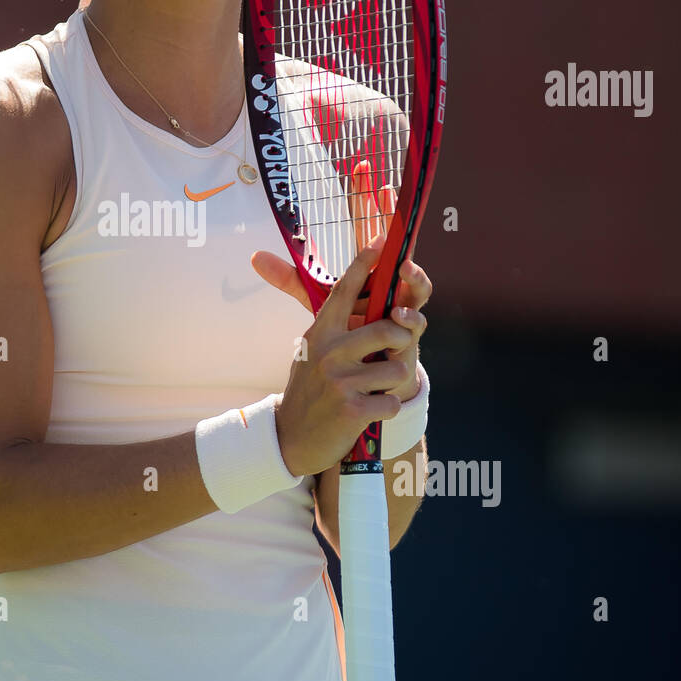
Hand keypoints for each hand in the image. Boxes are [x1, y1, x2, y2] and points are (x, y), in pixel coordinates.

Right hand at [251, 185, 433, 475]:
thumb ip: (329, 317)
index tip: (381, 242)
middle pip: (388, 328)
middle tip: (392, 351)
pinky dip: (388, 408)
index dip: (364, 264)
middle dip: (401, 339)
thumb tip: (279, 265)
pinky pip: (393, 401)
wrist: (292, 438)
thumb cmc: (311, 386)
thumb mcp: (311, 348)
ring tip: (372, 388)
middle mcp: (328, 351)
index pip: (344, 289)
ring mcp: (340, 381)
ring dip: (393, 382)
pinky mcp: (352, 410)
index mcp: (320, 331)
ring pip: (398, 368)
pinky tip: (368, 410)